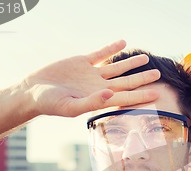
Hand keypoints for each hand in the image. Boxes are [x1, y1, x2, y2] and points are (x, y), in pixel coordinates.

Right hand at [22, 40, 160, 117]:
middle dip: (142, 78)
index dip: (141, 96)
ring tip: (146, 58)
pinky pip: (100, 54)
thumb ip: (91, 102)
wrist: (33, 92)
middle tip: (158, 73)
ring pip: (116, 67)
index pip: (126, 97)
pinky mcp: (82, 62)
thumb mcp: (70, 106)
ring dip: (131, 62)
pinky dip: (111, 48)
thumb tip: (111, 94)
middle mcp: (99, 86)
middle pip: (126, 81)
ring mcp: (92, 74)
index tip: (157, 93)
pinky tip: (122, 43)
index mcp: (100, 99)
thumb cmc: (50, 104)